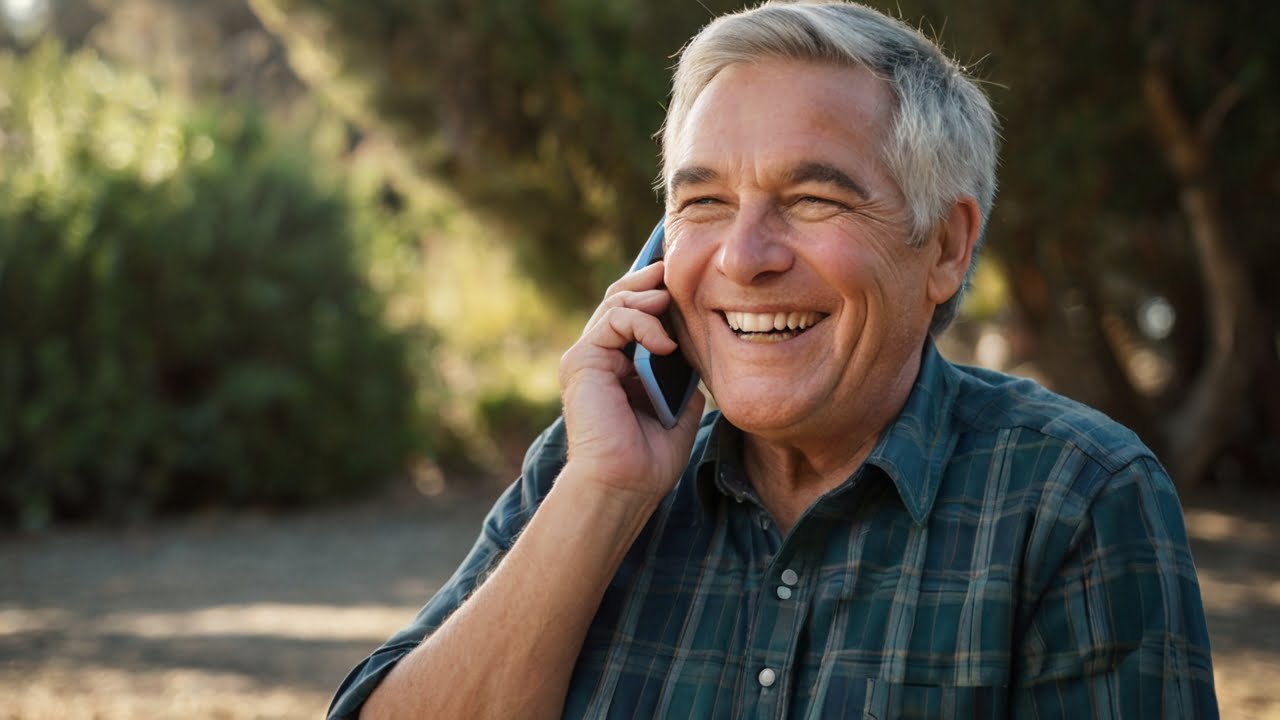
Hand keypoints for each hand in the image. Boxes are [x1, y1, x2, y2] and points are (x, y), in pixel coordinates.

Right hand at [558, 261, 705, 503]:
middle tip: (677, 271)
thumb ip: (682, 374)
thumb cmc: (650, 458)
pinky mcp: (581, 361)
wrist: (625, 484)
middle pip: (621, 299)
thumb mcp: (678, 407)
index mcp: (619, 367)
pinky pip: (613, 321)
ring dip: (649, 300)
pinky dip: (642, 323)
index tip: (688, 282)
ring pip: (616, 303)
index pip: (635, 314)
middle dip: (651, 282)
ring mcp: (588, 358)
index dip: (658, 294)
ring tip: (672, 307)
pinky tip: (665, 343)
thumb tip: (696, 350)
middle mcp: (599, 358)